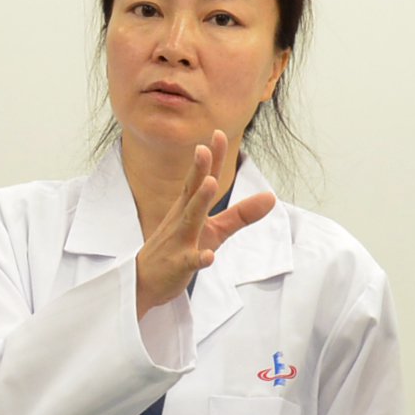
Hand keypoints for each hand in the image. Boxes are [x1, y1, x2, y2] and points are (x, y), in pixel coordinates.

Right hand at [135, 129, 276, 313]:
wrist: (144, 281)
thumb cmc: (179, 248)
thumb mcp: (214, 230)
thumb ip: (241, 214)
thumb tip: (271, 197)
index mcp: (188, 207)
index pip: (200, 178)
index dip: (210, 158)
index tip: (218, 133)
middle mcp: (182, 219)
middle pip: (192, 192)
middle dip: (199, 170)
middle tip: (204, 148)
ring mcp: (179, 241)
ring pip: (190, 220)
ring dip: (200, 201)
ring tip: (211, 183)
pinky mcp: (178, 265)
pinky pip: (189, 261)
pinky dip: (199, 258)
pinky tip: (208, 256)